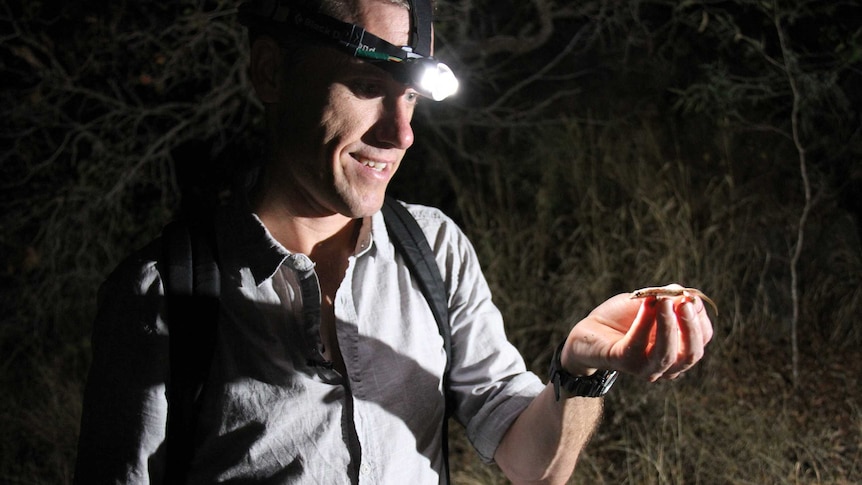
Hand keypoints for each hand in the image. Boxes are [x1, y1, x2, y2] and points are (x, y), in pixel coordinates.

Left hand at [562, 292, 713, 380]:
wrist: (590, 331)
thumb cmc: (624, 318)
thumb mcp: (649, 304)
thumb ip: (667, 299)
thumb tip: (683, 294)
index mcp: (679, 351)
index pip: (702, 338)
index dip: (700, 317)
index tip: (690, 297)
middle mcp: (667, 366)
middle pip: (691, 353)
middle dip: (691, 327)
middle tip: (685, 302)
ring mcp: (645, 368)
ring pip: (667, 354)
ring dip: (668, 325)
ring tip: (664, 300)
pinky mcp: (623, 362)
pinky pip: (637, 344)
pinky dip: (643, 322)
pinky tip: (646, 304)